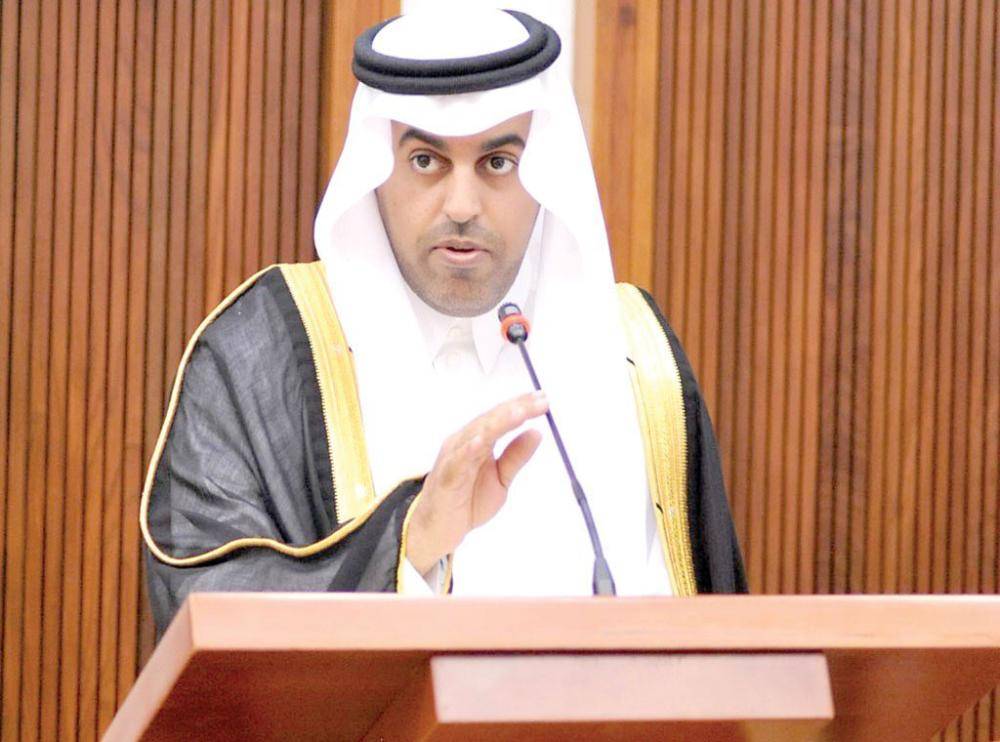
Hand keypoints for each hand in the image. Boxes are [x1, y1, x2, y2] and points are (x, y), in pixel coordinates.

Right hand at [405, 390, 547, 574]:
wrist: (438, 530)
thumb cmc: (467, 502)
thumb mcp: (501, 478)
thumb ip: (515, 456)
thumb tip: (537, 432)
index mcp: (477, 440)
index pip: (500, 417)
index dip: (522, 406)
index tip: (544, 398)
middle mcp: (464, 442)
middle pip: (492, 419)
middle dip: (517, 409)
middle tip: (541, 401)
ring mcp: (453, 457)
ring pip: (477, 434)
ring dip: (498, 422)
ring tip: (519, 412)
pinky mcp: (446, 476)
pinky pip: (458, 461)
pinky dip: (469, 449)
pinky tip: (482, 440)